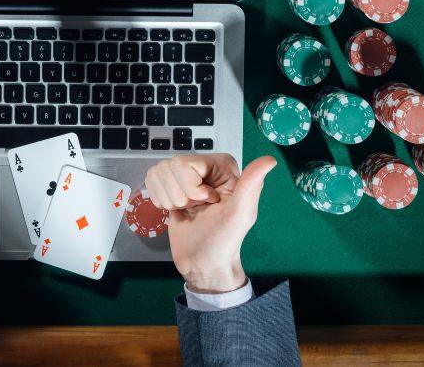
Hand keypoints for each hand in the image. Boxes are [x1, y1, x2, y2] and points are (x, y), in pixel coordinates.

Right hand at [144, 154, 276, 293]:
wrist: (202, 263)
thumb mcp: (239, 214)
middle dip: (181, 195)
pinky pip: (152, 180)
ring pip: (159, 172)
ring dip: (170, 198)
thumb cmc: (223, 242)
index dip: (192, 187)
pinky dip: (160, 200)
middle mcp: (205, 167)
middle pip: (171, 166)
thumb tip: (270, 160)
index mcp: (223, 167)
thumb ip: (251, 185)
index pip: (187, 163)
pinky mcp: (171, 185)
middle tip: (198, 209)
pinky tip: (177, 211)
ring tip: (188, 211)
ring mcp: (186, 176)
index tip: (209, 202)